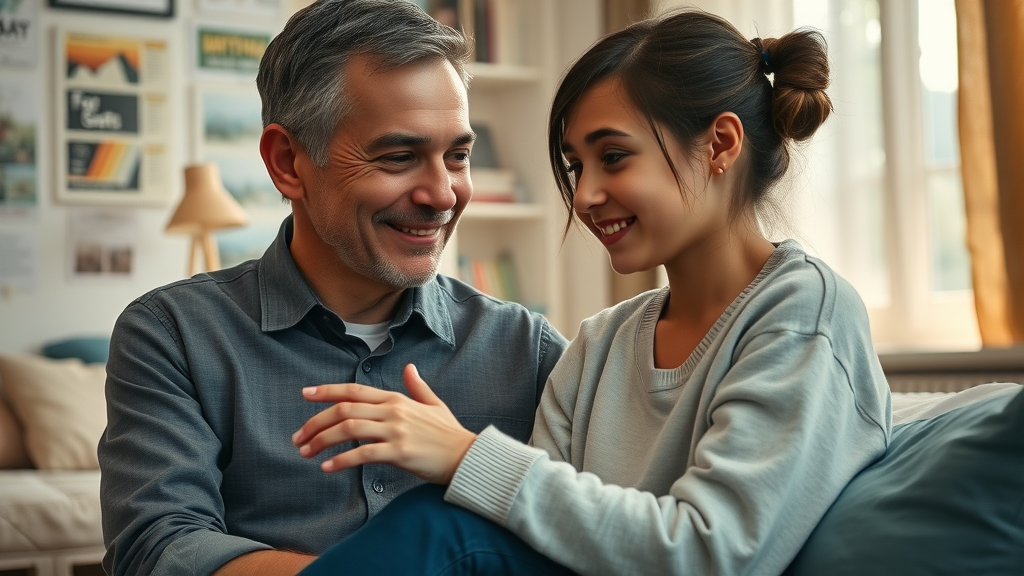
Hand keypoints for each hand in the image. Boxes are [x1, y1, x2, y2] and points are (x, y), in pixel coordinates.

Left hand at [292, 364, 476, 484]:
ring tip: (306, 452)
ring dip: (321, 440)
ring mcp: (396, 431)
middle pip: (344, 410)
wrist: (467, 456)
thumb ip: (418, 387)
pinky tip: (327, 467)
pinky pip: (363, 455)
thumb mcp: (435, 405)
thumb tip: (409, 367)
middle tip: (298, 437)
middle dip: (315, 422)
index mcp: (397, 399)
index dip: (327, 391)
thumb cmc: (450, 434)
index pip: (354, 391)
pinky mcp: (399, 452)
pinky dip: (341, 460)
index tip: (305, 394)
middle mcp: (393, 411)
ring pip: (348, 430)